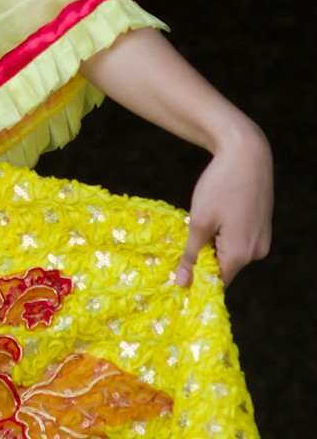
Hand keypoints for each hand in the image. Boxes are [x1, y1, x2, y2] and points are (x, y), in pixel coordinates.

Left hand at [177, 119, 272, 287]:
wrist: (247, 155)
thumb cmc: (220, 186)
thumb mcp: (199, 220)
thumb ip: (192, 254)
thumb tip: (183, 284)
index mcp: (241, 254)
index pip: (216, 280)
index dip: (196, 276)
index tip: (176, 270)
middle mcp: (256, 252)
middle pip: (223, 265)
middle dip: (203, 255)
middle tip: (184, 236)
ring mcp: (262, 239)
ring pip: (230, 251)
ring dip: (212, 241)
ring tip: (201, 217)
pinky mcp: (261, 226)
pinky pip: (238, 239)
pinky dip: (223, 232)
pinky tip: (215, 212)